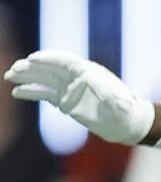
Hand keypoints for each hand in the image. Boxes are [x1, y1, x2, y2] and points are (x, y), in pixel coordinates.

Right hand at [5, 50, 154, 144]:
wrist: (127, 123)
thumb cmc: (127, 111)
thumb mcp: (121, 103)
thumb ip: (108, 93)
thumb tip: (90, 80)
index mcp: (89, 71)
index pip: (65, 60)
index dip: (49, 58)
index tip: (32, 59)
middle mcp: (76, 77)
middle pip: (50, 68)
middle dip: (32, 67)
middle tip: (14, 69)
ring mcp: (69, 88)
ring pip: (44, 79)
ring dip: (27, 77)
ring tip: (9, 76)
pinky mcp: (65, 101)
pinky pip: (45, 94)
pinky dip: (31, 92)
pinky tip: (16, 92)